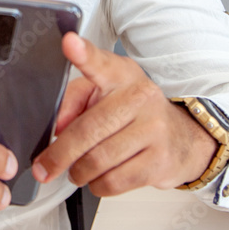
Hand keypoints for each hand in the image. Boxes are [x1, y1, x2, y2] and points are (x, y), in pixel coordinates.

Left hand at [32, 33, 215, 196]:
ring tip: (80, 170)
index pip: (100, 63)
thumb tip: (58, 128)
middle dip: (59, 154)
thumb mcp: (105, 96)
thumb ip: (74, 102)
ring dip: (80, 173)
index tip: (69, 43)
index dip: (83, 54)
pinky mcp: (159, 161)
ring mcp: (154, 129)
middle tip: (44, 168)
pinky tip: (101, 177)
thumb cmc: (134, 116)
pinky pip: (114, 182)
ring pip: (98, 161)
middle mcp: (140, 97)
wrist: (184, 139)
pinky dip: (99, 185)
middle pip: (88, 129)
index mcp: (121, 75)